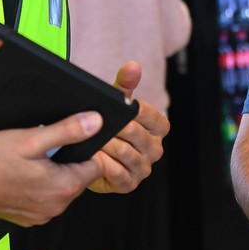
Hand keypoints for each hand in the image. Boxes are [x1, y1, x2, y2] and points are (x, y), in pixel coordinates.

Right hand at [0, 111, 105, 225]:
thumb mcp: (32, 139)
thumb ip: (68, 131)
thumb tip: (96, 122)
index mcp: (63, 187)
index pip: (96, 168)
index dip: (87, 150)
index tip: (71, 140)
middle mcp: (56, 207)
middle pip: (78, 179)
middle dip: (68, 162)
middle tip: (45, 148)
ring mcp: (40, 217)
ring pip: (61, 190)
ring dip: (53, 175)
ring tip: (31, 161)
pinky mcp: (26, 219)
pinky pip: (44, 201)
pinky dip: (38, 188)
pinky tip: (21, 176)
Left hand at [88, 61, 168, 193]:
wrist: (92, 154)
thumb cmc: (109, 123)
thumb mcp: (118, 103)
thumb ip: (126, 84)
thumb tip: (133, 65)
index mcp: (159, 129)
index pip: (155, 118)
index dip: (138, 112)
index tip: (123, 107)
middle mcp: (155, 149)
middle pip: (137, 135)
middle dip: (115, 127)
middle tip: (96, 122)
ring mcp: (143, 168)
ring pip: (124, 153)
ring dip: (105, 143)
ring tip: (89, 136)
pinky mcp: (129, 184)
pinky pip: (116, 172)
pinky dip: (101, 162)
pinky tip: (91, 154)